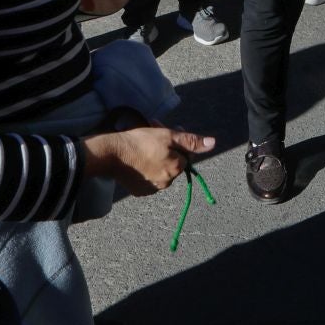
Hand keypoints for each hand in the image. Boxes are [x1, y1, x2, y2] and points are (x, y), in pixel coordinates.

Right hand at [81, 125, 215, 196]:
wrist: (111, 154)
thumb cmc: (140, 141)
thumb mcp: (168, 136)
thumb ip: (191, 141)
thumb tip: (213, 143)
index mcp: (175, 169)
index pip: (185, 155)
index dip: (177, 143)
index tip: (166, 133)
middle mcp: (166, 183)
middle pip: (173, 163)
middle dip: (167, 149)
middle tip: (154, 135)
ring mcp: (151, 189)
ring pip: (161, 169)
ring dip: (157, 157)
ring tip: (144, 145)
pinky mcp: (139, 191)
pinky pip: (149, 177)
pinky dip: (146, 168)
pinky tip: (138, 159)